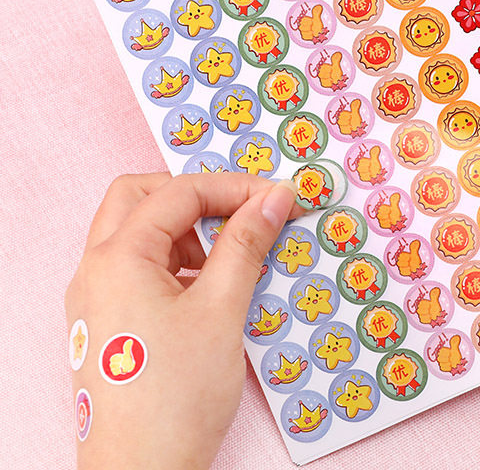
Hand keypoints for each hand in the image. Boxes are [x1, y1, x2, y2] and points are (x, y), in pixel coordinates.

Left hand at [65, 173, 299, 468]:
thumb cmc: (176, 398)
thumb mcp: (221, 309)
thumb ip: (247, 243)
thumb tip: (273, 197)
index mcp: (117, 258)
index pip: (179, 192)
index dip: (233, 188)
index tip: (276, 197)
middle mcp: (96, 269)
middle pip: (141, 197)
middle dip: (195, 195)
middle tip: (240, 210)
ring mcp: (97, 296)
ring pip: (139, 232)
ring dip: (187, 229)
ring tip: (234, 253)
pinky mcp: (108, 321)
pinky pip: (140, 267)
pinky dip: (177, 261)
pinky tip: (213, 286)